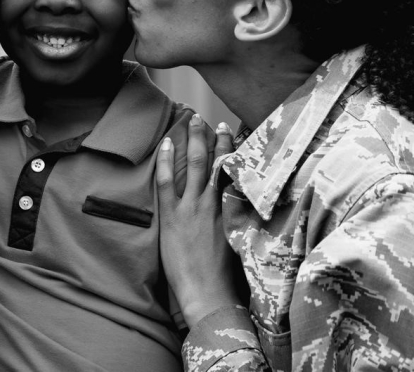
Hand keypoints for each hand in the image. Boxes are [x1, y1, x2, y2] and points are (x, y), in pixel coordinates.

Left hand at [156, 115, 241, 325]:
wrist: (209, 293)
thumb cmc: (228, 276)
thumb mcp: (241, 243)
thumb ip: (241, 222)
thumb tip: (247, 209)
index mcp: (234, 210)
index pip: (236, 172)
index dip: (236, 151)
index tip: (236, 134)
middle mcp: (216, 203)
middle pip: (218, 162)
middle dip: (217, 138)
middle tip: (216, 121)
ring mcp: (193, 208)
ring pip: (196, 165)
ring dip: (195, 140)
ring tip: (193, 120)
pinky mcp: (173, 217)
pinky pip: (167, 181)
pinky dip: (166, 160)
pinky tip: (166, 143)